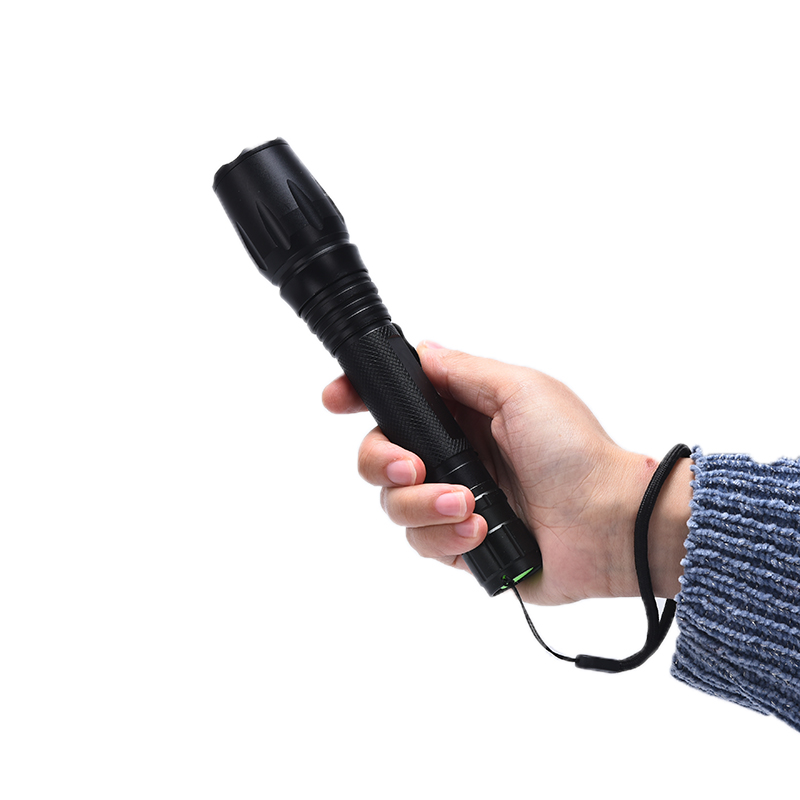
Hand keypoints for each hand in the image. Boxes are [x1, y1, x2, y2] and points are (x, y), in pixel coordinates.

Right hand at [323, 343, 691, 605]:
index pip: (394, 401)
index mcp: (462, 412)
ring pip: (392, 504)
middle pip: (376, 455)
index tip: (336, 399)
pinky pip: (421, 543)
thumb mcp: (520, 390)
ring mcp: (452, 500)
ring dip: (422, 505)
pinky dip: (447, 538)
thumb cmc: (576, 451)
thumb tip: (420, 351)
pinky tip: (482, 532)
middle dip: (382, 461)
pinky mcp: (459, 543)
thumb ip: (462, 371)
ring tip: (467, 506)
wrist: (609, 524)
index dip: (358, 397)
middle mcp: (451, 454)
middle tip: (416, 466)